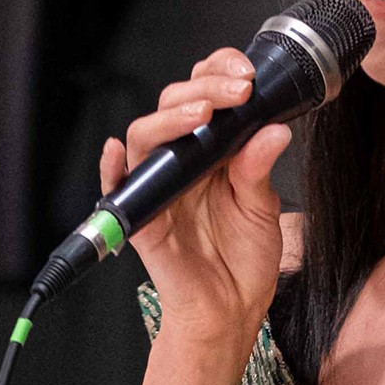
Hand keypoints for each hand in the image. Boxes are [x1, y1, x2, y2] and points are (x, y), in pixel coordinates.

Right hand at [105, 50, 290, 354]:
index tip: (246, 74)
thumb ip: (260, 167)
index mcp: (213, 149)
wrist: (230, 311)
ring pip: (145, 134)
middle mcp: (183, 160)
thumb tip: (273, 128)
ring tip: (200, 113)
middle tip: (235, 92)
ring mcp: (159, 185)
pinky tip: (117, 150)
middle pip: (174, 104)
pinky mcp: (141, 215)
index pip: (206, 93)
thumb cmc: (244, 260)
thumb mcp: (263, 207)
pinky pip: (115, 185)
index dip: (219, 72)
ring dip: (169, 117)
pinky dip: (111, 167)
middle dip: (204, 88)